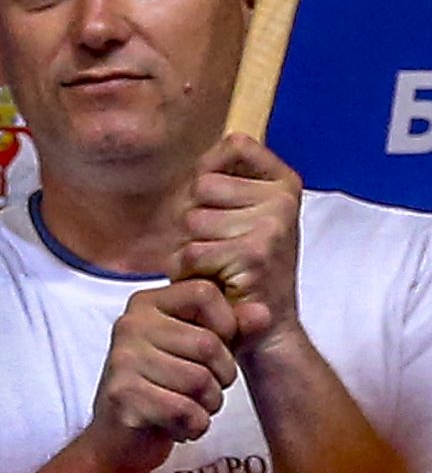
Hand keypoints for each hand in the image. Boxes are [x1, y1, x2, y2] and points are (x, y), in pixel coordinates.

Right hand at [79, 279, 241, 472]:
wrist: (119, 438)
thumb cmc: (164, 388)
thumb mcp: (200, 351)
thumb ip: (232, 329)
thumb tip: (263, 313)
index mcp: (147, 304)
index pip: (205, 293)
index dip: (226, 325)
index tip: (212, 350)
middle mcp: (130, 325)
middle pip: (208, 344)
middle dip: (221, 376)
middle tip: (203, 390)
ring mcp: (122, 360)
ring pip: (199, 380)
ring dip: (208, 405)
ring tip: (190, 408)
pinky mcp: (123, 395)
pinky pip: (184, 410)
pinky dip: (193, 426)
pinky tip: (178, 426)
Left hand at [176, 135, 302, 354]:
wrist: (265, 328)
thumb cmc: (241, 271)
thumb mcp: (241, 217)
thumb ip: (225, 182)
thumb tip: (200, 160)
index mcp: (284, 183)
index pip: (234, 144)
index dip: (209, 170)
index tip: (219, 203)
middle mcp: (284, 199)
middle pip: (200, 185)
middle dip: (193, 219)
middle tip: (218, 248)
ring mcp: (272, 225)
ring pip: (191, 220)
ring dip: (189, 248)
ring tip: (216, 266)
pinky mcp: (253, 254)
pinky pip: (190, 251)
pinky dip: (188, 271)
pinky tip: (213, 282)